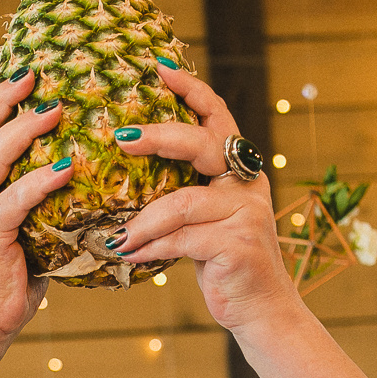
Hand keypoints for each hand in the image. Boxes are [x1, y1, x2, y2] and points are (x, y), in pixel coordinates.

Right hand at [0, 60, 71, 338]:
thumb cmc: (9, 280)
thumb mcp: (26, 229)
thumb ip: (42, 200)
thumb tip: (83, 176)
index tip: (1, 61)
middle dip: (3, 96)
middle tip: (32, 69)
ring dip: (22, 128)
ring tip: (54, 106)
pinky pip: (14, 201)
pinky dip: (40, 181)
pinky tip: (66, 165)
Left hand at [110, 65, 300, 330]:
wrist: (260, 308)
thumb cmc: (222, 261)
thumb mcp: (204, 219)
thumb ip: (182, 192)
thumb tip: (125, 168)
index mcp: (238, 169)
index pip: (217, 116)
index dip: (191, 89)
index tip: (159, 68)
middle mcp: (247, 183)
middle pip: (200, 144)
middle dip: (158, 137)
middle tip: (121, 137)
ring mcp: (247, 212)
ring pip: (183, 202)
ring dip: (142, 221)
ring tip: (116, 236)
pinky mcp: (239, 244)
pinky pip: (182, 239)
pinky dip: (151, 247)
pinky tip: (129, 255)